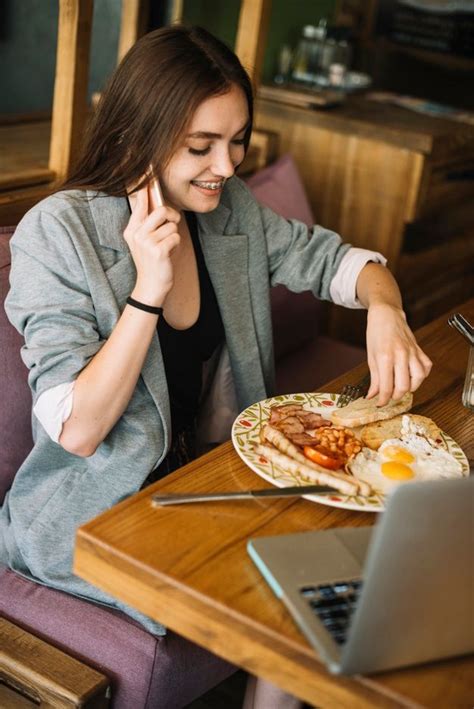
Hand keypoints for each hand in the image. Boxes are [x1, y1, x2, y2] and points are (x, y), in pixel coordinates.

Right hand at [124, 183, 180, 305]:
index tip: (148, 170)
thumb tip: (155, 202)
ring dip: (174, 235)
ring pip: (171, 225)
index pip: (139, 203)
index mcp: (131, 229)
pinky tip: (169, 253)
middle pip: (161, 211)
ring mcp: (146, 243)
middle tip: (172, 225)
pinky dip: (176, 244)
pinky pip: (175, 237)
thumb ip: (147, 223)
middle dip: (172, 217)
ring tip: (167, 246)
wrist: (151, 286)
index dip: (145, 188)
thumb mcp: (144, 241)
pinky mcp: (158, 251)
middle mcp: (136, 234)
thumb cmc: (152, 261)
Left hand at [365, 303, 431, 405]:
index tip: (380, 403)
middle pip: (404, 386)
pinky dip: (422, 376)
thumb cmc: (376, 333)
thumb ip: (374, 378)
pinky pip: (426, 367)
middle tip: (389, 396)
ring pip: (418, 378)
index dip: (383, 399)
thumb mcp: (370, 357)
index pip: (386, 387)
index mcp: (385, 357)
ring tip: (401, 386)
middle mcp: (400, 355)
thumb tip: (372, 396)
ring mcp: (412, 352)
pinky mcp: (420, 350)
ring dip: (411, 387)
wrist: (386, 314)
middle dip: (396, 396)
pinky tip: (412, 375)